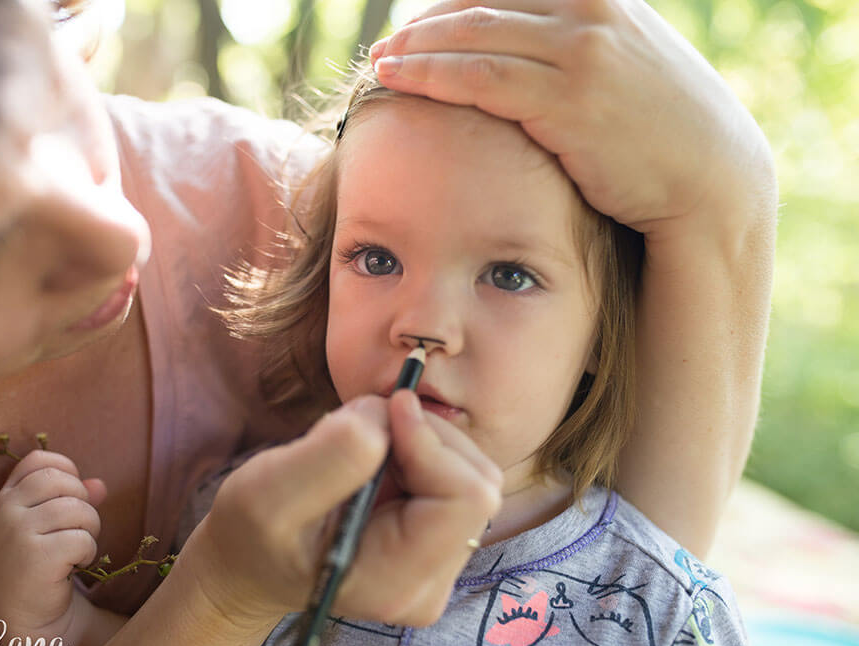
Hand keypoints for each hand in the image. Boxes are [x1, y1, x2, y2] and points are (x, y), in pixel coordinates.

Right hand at [0, 450, 106, 641]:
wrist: (25, 614)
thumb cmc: (41, 562)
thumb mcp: (50, 525)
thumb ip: (73, 499)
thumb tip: (100, 485)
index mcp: (6, 498)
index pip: (37, 460)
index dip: (65, 469)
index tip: (73, 495)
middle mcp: (5, 511)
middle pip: (61, 480)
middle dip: (83, 501)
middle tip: (79, 527)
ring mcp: (16, 533)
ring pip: (76, 509)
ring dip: (90, 529)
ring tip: (78, 549)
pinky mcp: (34, 556)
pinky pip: (80, 538)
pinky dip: (88, 552)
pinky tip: (75, 565)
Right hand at [181, 393, 501, 628]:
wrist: (250, 562)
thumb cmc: (252, 533)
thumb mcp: (269, 491)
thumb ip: (334, 455)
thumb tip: (389, 417)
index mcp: (397, 581)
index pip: (466, 498)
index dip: (431, 442)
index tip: (385, 413)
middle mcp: (431, 582)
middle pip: (475, 480)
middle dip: (424, 435)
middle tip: (360, 428)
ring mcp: (439, 564)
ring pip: (469, 472)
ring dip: (418, 439)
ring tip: (357, 448)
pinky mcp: (438, 540)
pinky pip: (453, 475)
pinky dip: (416, 450)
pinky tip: (372, 464)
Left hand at [370, 0, 775, 234]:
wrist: (712, 180)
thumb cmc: (663, 133)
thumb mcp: (626, 66)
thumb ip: (578, 46)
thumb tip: (530, 52)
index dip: (452, 3)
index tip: (417, 26)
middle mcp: (590, 8)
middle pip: (481, 1)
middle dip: (426, 23)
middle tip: (388, 45)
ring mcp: (582, 48)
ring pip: (474, 35)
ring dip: (417, 47)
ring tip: (381, 62)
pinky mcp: (569, 96)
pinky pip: (481, 77)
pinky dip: (432, 74)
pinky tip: (397, 79)